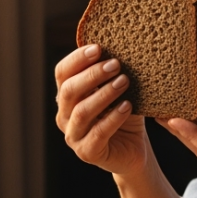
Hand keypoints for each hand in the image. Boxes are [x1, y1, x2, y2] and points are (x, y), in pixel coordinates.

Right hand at [54, 44, 149, 175]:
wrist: (134, 150)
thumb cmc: (123, 114)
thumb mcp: (117, 90)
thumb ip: (112, 73)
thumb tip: (121, 44)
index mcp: (67, 97)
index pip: (62, 73)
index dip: (77, 59)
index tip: (99, 48)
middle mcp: (65, 115)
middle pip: (69, 91)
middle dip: (92, 74)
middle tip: (116, 64)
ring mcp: (73, 136)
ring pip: (82, 112)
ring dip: (104, 94)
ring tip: (124, 82)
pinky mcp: (87, 152)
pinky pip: (98, 133)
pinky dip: (113, 118)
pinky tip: (127, 106)